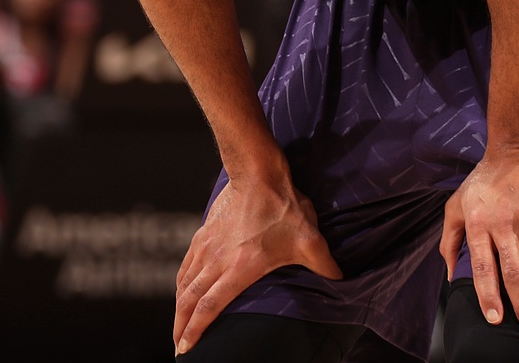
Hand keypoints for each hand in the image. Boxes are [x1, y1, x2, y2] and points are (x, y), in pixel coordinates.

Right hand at [172, 172, 341, 354]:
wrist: (257, 172)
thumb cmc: (283, 206)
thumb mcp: (310, 239)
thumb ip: (325, 265)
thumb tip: (340, 281)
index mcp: (240, 268)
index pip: (210, 306)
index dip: (196, 330)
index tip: (187, 348)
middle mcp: (217, 260)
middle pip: (190, 300)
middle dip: (180, 327)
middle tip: (178, 348)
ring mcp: (207, 246)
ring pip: (184, 284)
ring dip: (178, 308)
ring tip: (177, 326)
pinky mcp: (203, 233)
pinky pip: (186, 265)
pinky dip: (180, 283)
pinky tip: (182, 291)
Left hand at [439, 141, 518, 336]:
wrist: (518, 142)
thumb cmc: (486, 178)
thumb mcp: (457, 204)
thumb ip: (450, 239)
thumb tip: (450, 274)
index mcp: (479, 225)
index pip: (481, 267)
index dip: (487, 294)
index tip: (495, 320)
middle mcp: (504, 224)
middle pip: (516, 273)